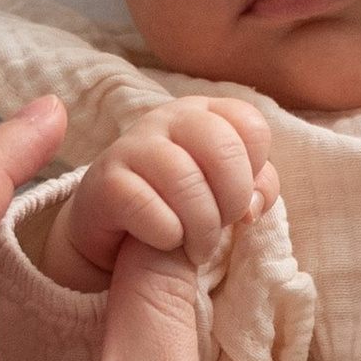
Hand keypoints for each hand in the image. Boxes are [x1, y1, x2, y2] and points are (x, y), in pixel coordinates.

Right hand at [37, 97, 278, 297]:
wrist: (116, 233)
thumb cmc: (180, 205)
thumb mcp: (225, 193)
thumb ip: (256, 189)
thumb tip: (251, 208)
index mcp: (204, 113)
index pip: (251, 126)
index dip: (254, 171)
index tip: (238, 199)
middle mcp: (168, 118)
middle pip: (224, 148)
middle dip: (232, 200)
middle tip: (221, 227)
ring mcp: (132, 144)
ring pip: (186, 180)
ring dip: (201, 227)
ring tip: (196, 247)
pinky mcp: (105, 180)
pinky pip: (147, 206)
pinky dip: (166, 234)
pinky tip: (165, 242)